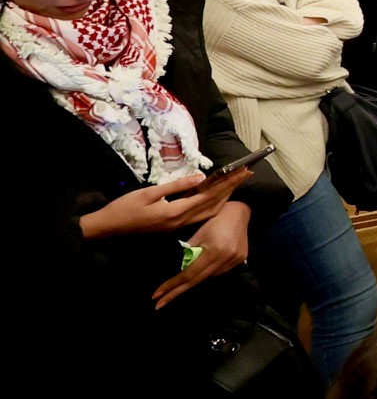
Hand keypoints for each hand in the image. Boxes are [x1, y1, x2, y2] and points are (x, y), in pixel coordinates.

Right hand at [81, 171, 243, 237]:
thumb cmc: (125, 207)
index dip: (228, 183)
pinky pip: (199, 215)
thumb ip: (177, 186)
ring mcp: (178, 225)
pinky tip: (215, 195)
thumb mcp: (150, 193)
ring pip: (209, 211)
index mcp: (177, 212)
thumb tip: (202, 177)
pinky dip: (212, 204)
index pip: (210, 195)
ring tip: (236, 182)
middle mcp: (181, 221)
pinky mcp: (173, 226)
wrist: (108, 227)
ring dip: (224, 196)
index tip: (242, 171)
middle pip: (214, 204)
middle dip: (231, 188)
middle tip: (246, 173)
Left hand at [153, 201, 250, 307]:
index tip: (156, 296)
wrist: (240, 211)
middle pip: (197, 280)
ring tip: (179, 283)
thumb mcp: (198, 233)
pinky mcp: (241, 259)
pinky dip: (207, 272)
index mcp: (213, 250)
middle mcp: (225, 258)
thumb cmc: (214, 218)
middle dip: (176, 292)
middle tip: (159, 305)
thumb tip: (180, 269)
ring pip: (208, 276)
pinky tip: (203, 267)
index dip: (172, 285)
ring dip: (193, 280)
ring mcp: (235, 260)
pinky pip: (219, 271)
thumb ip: (190, 251)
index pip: (188, 274)